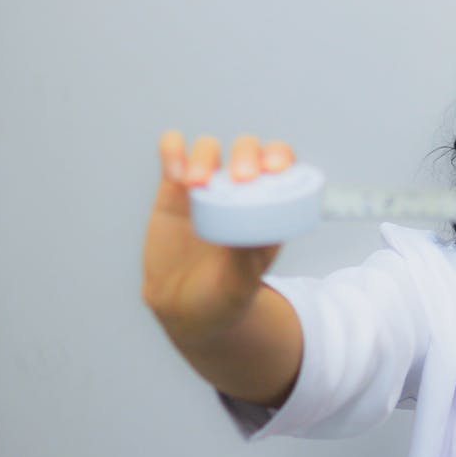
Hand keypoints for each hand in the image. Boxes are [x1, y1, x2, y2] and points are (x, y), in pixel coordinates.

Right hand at [142, 131, 295, 343]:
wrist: (184, 308)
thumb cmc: (224, 297)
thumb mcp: (240, 283)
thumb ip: (245, 257)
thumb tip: (249, 227)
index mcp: (269, 207)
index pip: (283, 166)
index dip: (281, 156)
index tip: (275, 168)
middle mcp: (240, 190)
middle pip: (248, 149)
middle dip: (246, 153)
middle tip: (240, 177)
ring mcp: (207, 187)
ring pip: (209, 147)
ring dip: (205, 154)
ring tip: (196, 183)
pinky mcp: (174, 189)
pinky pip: (172, 154)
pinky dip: (172, 151)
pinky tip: (174, 172)